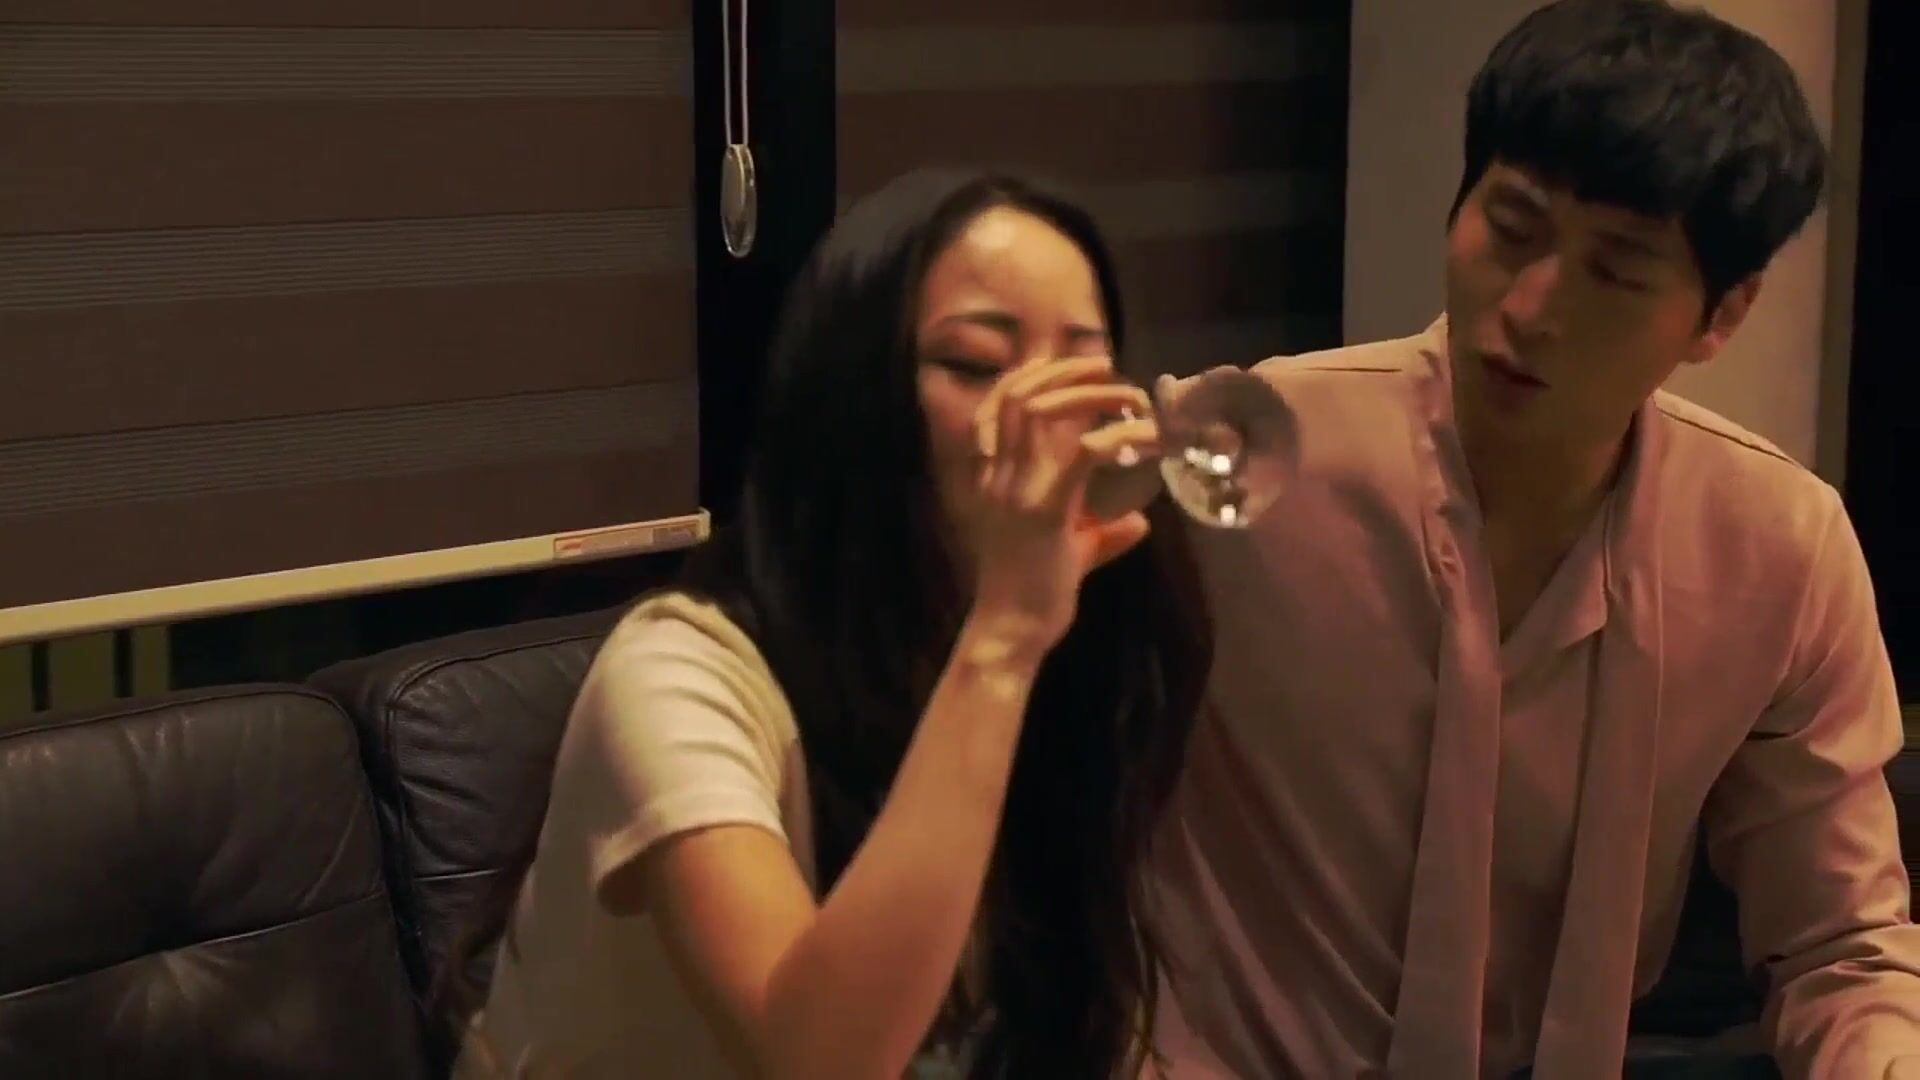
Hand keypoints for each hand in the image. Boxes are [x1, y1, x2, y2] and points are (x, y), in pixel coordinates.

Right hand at [969, 355, 1158, 649]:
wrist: (1012, 630)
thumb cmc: (1036, 594)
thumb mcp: (1070, 552)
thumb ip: (1099, 530)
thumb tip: (1138, 523)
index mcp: (997, 477)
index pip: (1000, 405)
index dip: (1033, 375)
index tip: (1074, 368)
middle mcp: (1000, 475)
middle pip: (1019, 395)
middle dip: (1066, 372)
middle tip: (1109, 367)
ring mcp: (1017, 490)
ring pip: (1042, 411)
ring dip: (1092, 393)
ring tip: (1130, 398)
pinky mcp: (1045, 510)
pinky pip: (1084, 453)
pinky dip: (1121, 437)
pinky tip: (1150, 439)